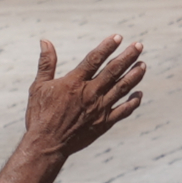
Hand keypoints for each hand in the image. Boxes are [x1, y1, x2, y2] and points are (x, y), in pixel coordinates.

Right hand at [26, 35, 145, 158]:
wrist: (46, 145)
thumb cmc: (40, 115)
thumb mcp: (39, 86)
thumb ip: (46, 63)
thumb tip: (45, 41)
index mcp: (74, 83)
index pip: (94, 59)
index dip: (107, 47)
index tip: (118, 37)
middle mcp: (90, 93)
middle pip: (114, 71)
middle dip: (128, 57)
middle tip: (139, 46)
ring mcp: (99, 109)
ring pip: (122, 88)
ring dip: (134, 75)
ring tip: (143, 65)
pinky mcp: (103, 123)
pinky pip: (123, 111)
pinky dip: (133, 102)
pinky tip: (139, 94)